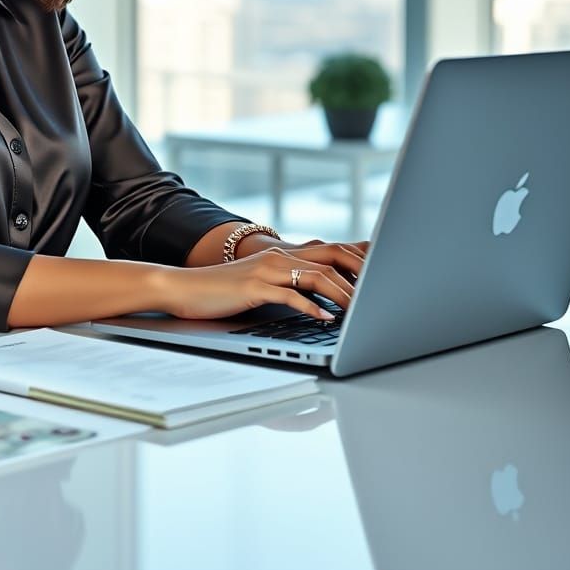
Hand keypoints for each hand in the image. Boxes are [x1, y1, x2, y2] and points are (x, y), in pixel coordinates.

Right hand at [156, 241, 367, 322]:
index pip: (332, 250)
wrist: (184, 288)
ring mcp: (267, 270)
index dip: (360, 260)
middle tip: (384, 293)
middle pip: (332, 258)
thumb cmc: (223, 291)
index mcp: (283, 254)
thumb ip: (289, 284)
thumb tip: (321, 299)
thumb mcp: (261, 283)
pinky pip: (291, 295)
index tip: (385, 275)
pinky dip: (313, 307)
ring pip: (316, 275)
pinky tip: (326, 318)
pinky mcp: (255, 287)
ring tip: (361, 312)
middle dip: (361, 274)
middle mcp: (279, 256)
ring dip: (343, 294)